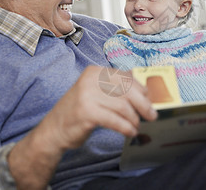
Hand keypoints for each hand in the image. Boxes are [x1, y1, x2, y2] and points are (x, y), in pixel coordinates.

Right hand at [8, 66, 156, 188]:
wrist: (54, 129)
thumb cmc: (81, 111)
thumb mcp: (97, 93)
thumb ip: (117, 89)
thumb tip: (146, 92)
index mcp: (95, 72)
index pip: (126, 78)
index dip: (141, 90)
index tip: (150, 101)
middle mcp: (91, 80)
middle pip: (127, 90)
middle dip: (143, 104)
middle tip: (152, 116)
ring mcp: (87, 95)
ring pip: (123, 106)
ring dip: (134, 119)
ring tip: (137, 127)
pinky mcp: (86, 112)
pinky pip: (115, 120)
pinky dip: (126, 127)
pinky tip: (130, 133)